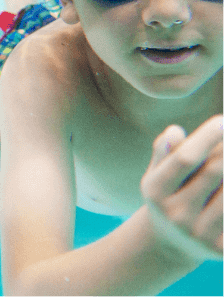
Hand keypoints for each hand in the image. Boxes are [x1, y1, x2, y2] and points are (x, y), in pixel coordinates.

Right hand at [140, 115, 222, 262]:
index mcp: (155, 191)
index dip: (206, 137)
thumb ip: (165, 151)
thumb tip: (176, 132)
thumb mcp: (158, 172)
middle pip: (216, 171)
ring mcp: (201, 236)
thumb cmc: (169, 194)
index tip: (222, 120)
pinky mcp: (223, 250)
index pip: (185, 159)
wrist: (173, 244)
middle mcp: (176, 216)